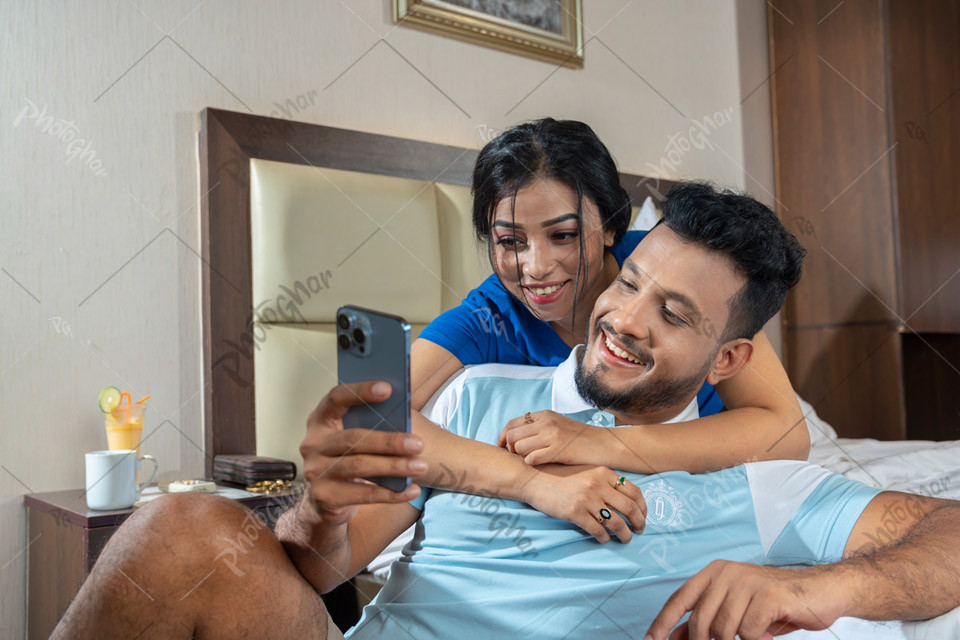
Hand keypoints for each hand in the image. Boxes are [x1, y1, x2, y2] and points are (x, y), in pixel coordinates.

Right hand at [300, 381, 425, 527]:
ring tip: (420, 466)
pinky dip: (391, 493)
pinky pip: (363, 494)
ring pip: (359, 466)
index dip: (360, 392)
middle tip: (418, 444)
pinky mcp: (325, 497)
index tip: (388, 389)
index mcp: (320, 420)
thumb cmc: (348, 457)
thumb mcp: (353, 436)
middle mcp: (313, 444)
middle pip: (353, 438)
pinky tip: (412, 489)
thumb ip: (371, 423)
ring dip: (394, 467)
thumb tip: (404, 414)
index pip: (336, 398)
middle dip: (389, 441)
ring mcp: (316, 471)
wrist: (325, 500)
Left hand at [498, 410, 605, 465]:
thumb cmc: (582, 439)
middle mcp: (546, 422)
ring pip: (518, 447)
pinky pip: (531, 458)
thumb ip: (540, 427)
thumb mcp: (559, 425)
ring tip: (529, 461)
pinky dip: (530, 463)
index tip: (503, 447)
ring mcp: (552, 435)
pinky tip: (539, 465)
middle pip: (511, 435)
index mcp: (545, 414)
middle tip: (514, 457)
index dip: (503, 436)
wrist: (606, 444)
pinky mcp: (558, 450)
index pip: (512, 423)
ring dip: (519, 456)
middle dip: (508, 448)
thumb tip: (517, 438)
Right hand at [523, 464, 645, 543]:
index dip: (643, 507)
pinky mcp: (575, 512)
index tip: (643, 516)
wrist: (536, 480)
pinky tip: (604, 539)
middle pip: (630, 508)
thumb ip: (605, 481)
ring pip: (616, 522)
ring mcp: (586, 498)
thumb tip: (627, 500)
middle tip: (639, 531)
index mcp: (603, 473)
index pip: (634, 491)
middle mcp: (597, 484)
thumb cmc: (562, 478)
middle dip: (639, 523)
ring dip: (624, 534)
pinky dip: (605, 538)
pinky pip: (598, 530)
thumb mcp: (586, 472)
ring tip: (625, 539)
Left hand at [646, 560, 842, 639]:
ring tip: (752, 636)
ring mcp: (748, 581)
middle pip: (700, 621)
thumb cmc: (775, 604)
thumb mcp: (736, 611)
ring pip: (723, 629)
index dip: (662, 622)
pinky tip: (768, 636)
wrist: (822, 591)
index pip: (679, 599)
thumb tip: (674, 637)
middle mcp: (727, 572)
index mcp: (714, 572)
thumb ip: (706, 620)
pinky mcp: (768, 595)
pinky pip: (748, 632)